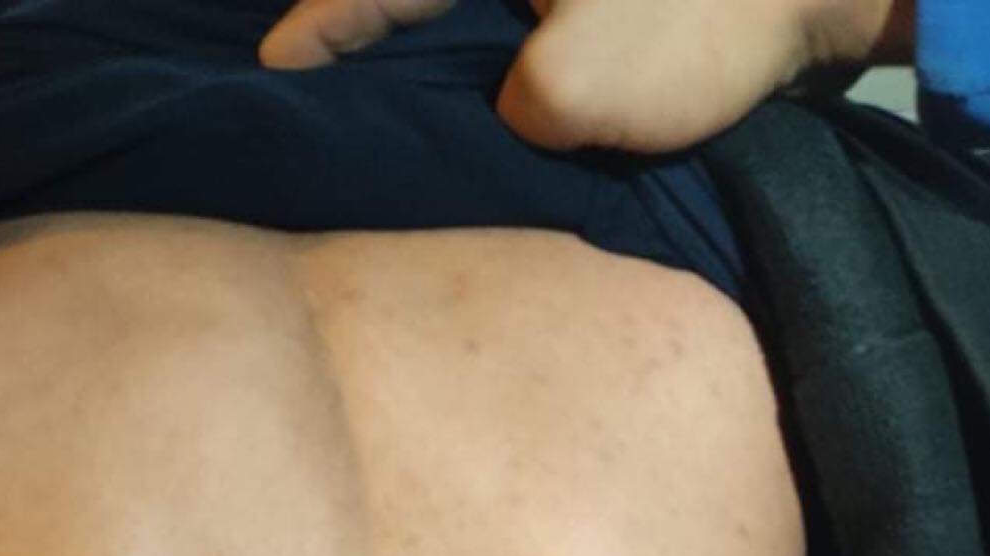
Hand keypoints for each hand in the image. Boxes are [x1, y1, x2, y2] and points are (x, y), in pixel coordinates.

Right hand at [257, 0, 914, 154]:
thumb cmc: (712, 19)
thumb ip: (518, 108)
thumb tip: (522, 112)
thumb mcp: (587, 85)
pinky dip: (503, 42)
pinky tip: (497, 88)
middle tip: (327, 84)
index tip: (277, 72)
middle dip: (372, 25)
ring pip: (479, 3)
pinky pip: (530, 12)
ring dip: (439, 40)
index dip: (322, 27)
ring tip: (396, 95)